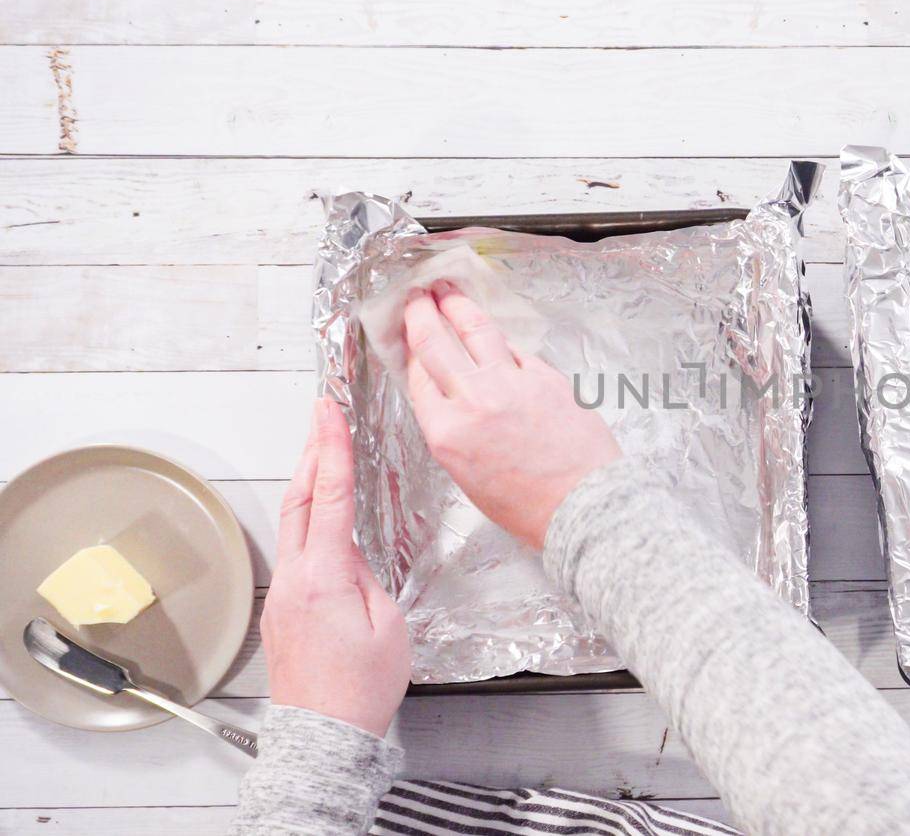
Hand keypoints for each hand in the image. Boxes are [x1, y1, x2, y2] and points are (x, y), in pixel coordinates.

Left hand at [262, 398, 410, 736]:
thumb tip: (355, 561)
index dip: (331, 450)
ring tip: (322, 453)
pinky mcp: (282, 611)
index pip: (329, 498)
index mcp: (323, 578)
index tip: (329, 414)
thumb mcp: (389, 625)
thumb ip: (370, 580)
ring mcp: (282, 596)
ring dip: (308, 484)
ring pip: (293, 524)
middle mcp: (293, 581)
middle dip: (312, 452)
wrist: (325, 733)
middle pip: (299, 500)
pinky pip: (295, 552)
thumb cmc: (360, 690)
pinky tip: (320, 516)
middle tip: (321, 415)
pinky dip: (307, 521)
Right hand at [403, 281, 620, 549]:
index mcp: (447, 433)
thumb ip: (452, 431)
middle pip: (437, 343)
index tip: (407, 331)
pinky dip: (502, 340)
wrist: (583, 505)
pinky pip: (516, 350)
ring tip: (450, 291)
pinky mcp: (546, 376)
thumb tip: (449, 398)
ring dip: (459, 306)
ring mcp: (512, 383)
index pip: (418, 376)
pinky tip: (497, 335)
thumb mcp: (467, 475)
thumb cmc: (528, 506)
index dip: (410, 349)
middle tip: (418, 294)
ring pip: (477, 331)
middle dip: (423, 312)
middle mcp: (474, 401)